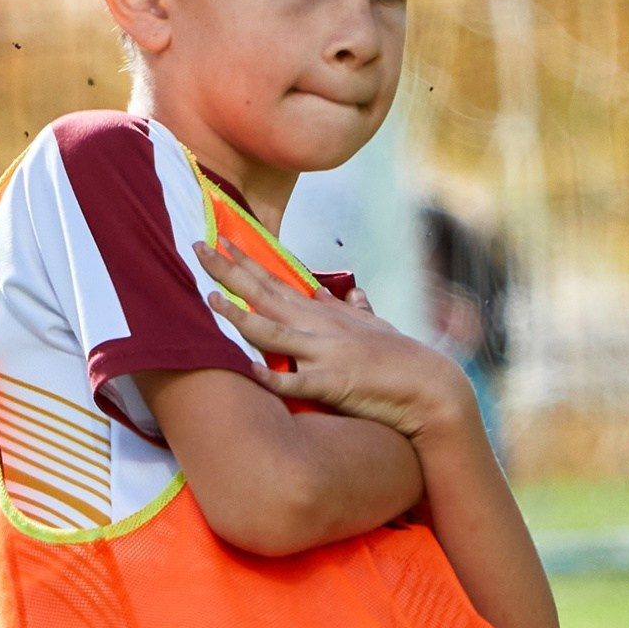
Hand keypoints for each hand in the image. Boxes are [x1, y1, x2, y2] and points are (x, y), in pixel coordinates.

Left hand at [196, 238, 473, 441]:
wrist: (430, 387)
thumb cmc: (401, 358)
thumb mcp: (377, 327)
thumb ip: (357, 311)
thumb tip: (351, 293)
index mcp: (326, 314)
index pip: (278, 281)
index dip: (246, 262)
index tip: (221, 240)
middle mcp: (321, 327)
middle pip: (266, 294)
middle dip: (230, 271)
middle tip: (198, 246)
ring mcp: (326, 354)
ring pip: (273, 332)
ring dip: (240, 317)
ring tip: (211, 300)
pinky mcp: (334, 385)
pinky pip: (297, 383)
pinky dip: (274, 378)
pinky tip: (250, 372)